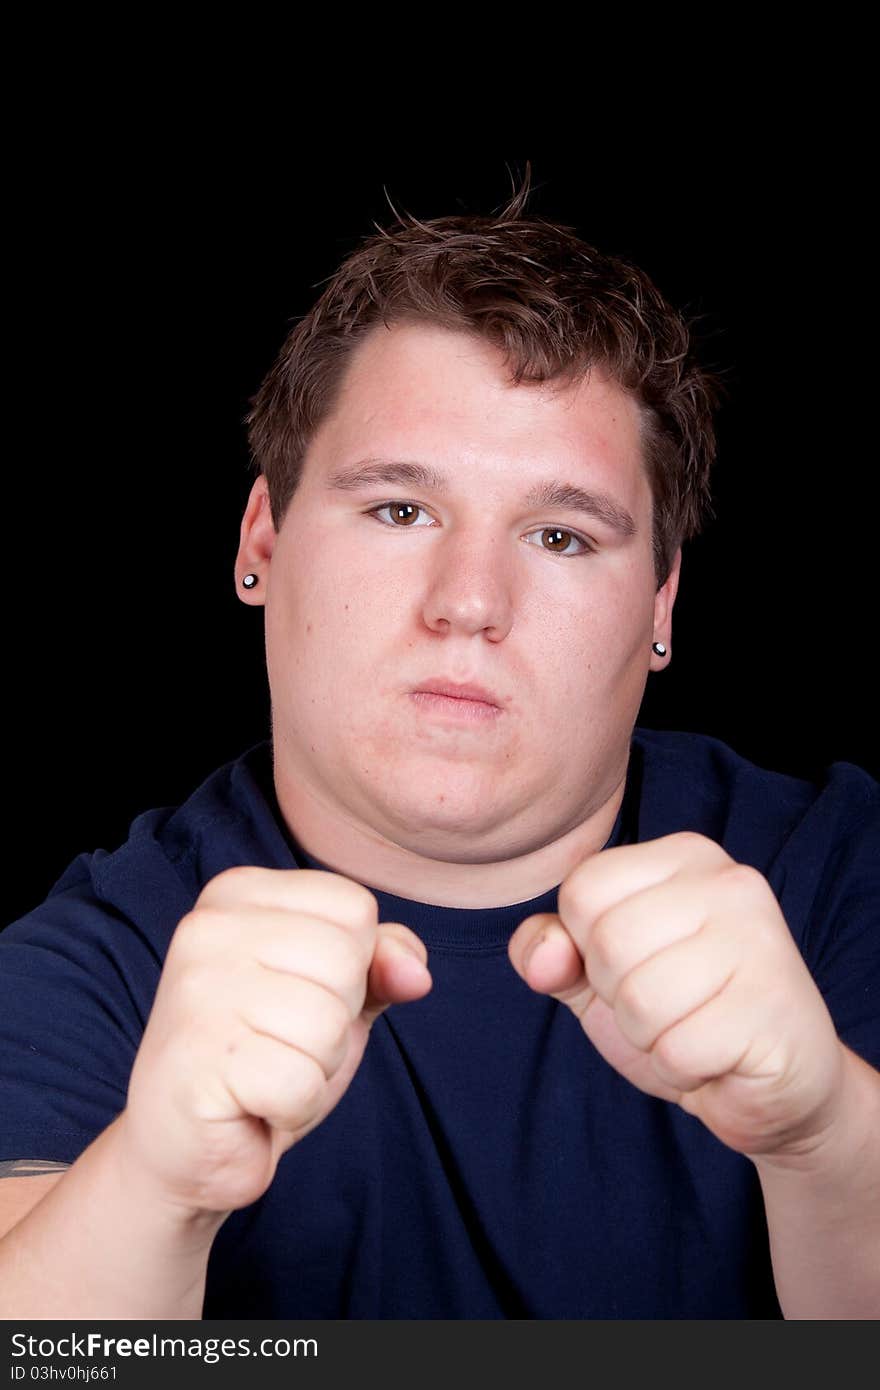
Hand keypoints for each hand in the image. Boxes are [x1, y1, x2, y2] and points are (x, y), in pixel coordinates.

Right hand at [120, 866, 430, 1216]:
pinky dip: (293, 1107)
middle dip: (336, 1018)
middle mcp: (207, 927)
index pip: (354, 907)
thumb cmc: (264, 1057)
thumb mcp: (335, 993)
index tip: (295, 998)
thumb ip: (381, 962)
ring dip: (315, 1065)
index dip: (351, 966)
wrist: (187, 1147)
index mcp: (237, 893)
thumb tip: (415, 974)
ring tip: (265, 1072)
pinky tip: (252, 1105)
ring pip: (328, 1021)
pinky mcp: (198, 1058)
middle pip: (346, 959)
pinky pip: (300, 1081)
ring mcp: (196, 990)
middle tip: (278, 1043)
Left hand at [509, 832, 845, 1160]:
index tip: (639, 965)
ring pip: (639, 1000)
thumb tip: (542, 955)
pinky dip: (682, 1069)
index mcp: (686, 856)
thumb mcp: (597, 975)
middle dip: (618, 997)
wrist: (773, 1086)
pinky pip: (677, 1050)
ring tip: (694, 1030)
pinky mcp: (774, 1006)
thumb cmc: (681, 1015)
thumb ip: (551, 950)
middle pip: (607, 942)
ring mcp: (760, 940)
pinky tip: (719, 1058)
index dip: (588, 946)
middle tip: (671, 1006)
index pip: (582, 888)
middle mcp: (730, 882)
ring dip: (650, 1037)